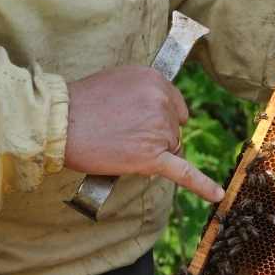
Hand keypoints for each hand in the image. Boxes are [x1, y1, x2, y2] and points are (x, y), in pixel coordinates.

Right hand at [65, 66, 225, 202]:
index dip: (157, 119)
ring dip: (152, 153)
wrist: (58, 123)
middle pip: (173, 129)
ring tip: (121, 145)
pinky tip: (216, 195)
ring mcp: (159, 130)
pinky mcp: (152, 157)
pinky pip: (184, 173)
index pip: (174, 106)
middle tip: (120, 134)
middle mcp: (161, 102)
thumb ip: (143, 92)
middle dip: (153, 136)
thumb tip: (159, 112)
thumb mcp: (118, 80)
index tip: (137, 122)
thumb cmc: (80, 103)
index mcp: (154, 79)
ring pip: (171, 149)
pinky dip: (202, 186)